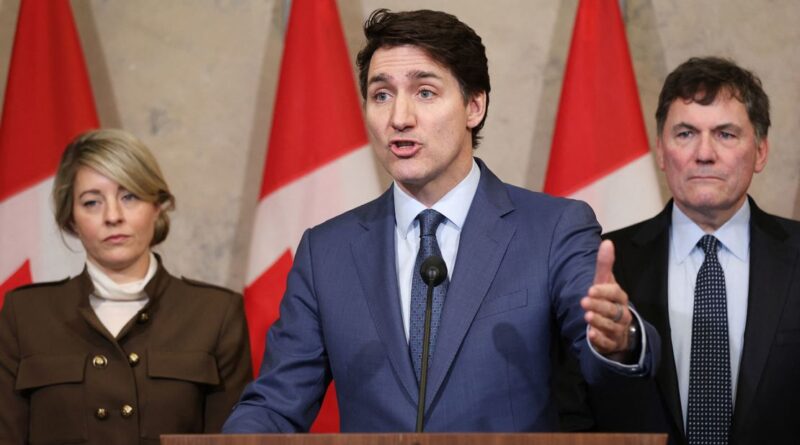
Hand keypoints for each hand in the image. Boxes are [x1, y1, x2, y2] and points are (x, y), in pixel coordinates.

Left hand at [581, 240, 632, 354]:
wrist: (618, 328)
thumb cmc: (608, 301)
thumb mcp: (605, 283)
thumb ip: (604, 265)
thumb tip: (607, 242)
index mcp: (620, 298)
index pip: (615, 294)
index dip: (604, 292)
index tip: (591, 289)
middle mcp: (622, 314)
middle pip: (612, 310)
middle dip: (599, 306)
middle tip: (584, 301)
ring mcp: (618, 329)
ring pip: (610, 326)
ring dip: (599, 321)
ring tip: (587, 316)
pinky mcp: (611, 343)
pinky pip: (607, 342)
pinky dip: (599, 339)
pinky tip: (590, 335)